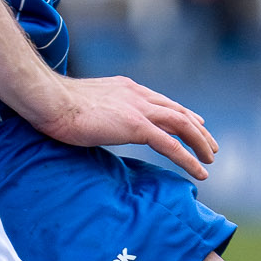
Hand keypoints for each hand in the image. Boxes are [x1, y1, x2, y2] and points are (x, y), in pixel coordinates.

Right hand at [30, 74, 217, 179]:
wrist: (49, 101)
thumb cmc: (56, 106)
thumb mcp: (84, 106)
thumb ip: (98, 112)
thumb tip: (95, 123)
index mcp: (127, 89)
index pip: (162, 102)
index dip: (182, 114)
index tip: (195, 125)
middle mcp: (138, 95)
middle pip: (179, 112)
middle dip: (198, 130)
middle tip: (210, 147)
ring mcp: (139, 110)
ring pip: (183, 126)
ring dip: (200, 143)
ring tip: (210, 159)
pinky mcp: (137, 127)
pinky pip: (172, 145)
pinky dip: (189, 159)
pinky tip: (199, 172)